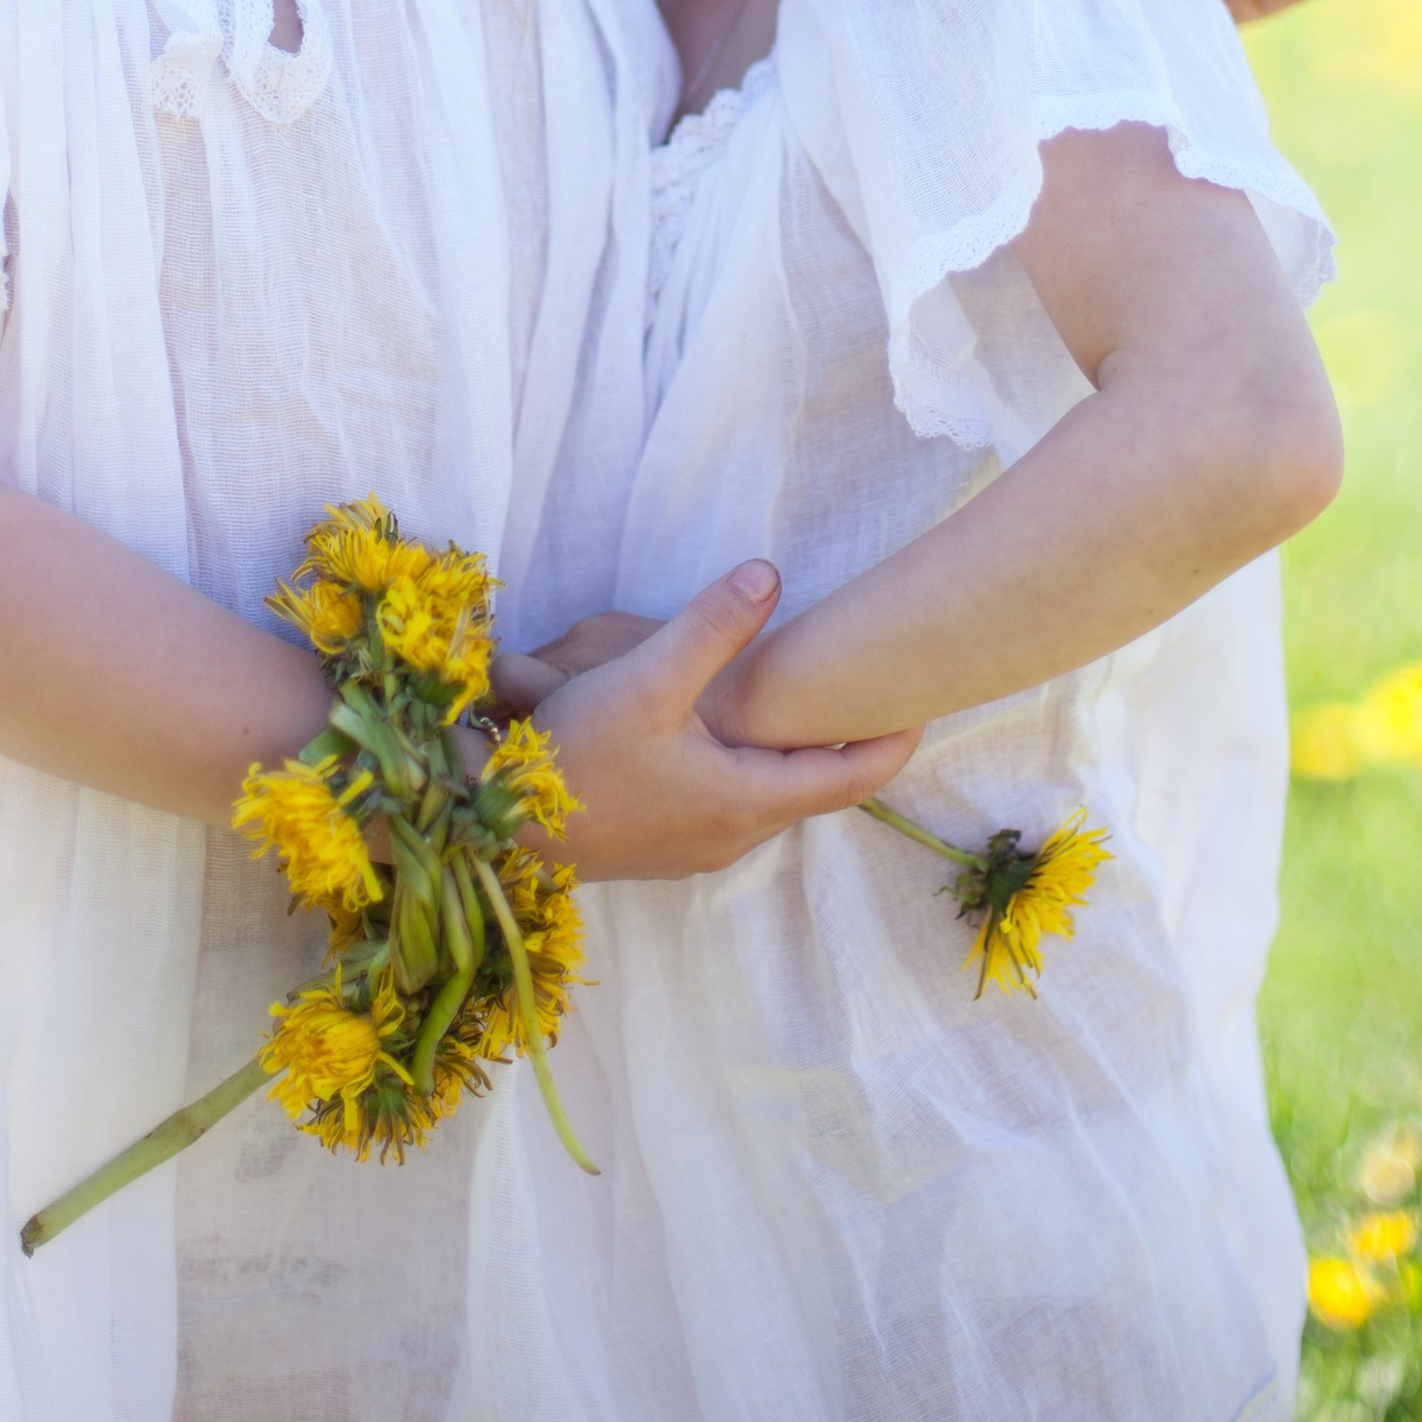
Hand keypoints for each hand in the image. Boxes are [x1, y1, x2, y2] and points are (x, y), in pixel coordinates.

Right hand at [531, 564, 918, 879]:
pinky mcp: (663, 846)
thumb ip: (711, 626)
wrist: (495, 827)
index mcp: (744, 799)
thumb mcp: (644, 678)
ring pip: (767, 798)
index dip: (893, 742)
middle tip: (870, 695)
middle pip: (811, 789)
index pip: (849, 779)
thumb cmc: (573, 757)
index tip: (926, 706)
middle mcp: (730, 835)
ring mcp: (694, 848)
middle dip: (843, 744)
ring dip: (790, 758)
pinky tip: (725, 736)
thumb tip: (770, 574)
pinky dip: (748, 770)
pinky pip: (729, 805)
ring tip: (806, 709)